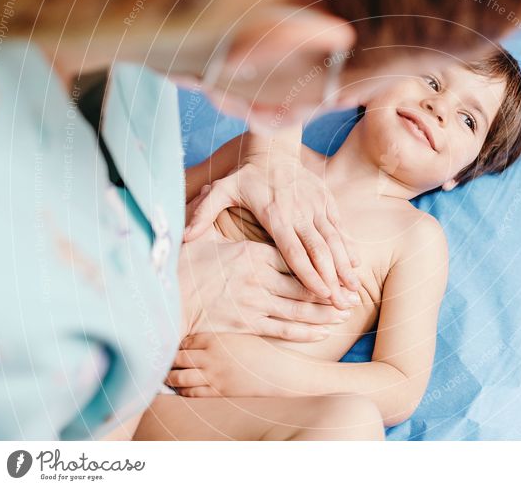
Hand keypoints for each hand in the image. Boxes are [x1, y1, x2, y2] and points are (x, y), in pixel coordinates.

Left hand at [166, 332, 289, 397]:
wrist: (280, 371)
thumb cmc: (263, 351)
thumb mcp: (240, 337)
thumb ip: (219, 339)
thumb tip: (200, 343)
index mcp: (217, 339)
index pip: (186, 341)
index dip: (177, 344)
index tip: (171, 345)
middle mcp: (211, 357)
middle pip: (178, 359)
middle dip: (168, 360)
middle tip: (160, 361)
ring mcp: (213, 376)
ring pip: (180, 378)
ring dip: (170, 377)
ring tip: (164, 376)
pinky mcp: (218, 391)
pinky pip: (192, 393)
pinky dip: (182, 391)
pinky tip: (179, 389)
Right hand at [178, 226, 356, 340]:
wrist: (168, 299)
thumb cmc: (186, 265)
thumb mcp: (203, 234)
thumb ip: (211, 213)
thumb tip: (204, 190)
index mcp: (252, 255)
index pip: (294, 255)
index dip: (319, 261)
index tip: (338, 264)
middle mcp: (258, 280)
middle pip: (304, 283)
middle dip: (331, 289)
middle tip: (352, 293)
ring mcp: (255, 304)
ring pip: (300, 308)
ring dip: (326, 311)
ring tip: (346, 310)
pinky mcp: (248, 324)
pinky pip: (284, 330)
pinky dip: (307, 331)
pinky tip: (325, 330)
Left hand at [183, 142, 360, 308]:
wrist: (273, 149)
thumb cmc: (245, 175)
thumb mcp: (220, 190)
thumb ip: (203, 213)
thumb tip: (184, 237)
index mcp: (276, 215)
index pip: (294, 251)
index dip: (309, 273)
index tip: (321, 294)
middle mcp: (300, 212)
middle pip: (320, 250)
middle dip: (333, 278)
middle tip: (342, 304)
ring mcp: (316, 206)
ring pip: (334, 240)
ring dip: (345, 267)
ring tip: (354, 291)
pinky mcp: (326, 200)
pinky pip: (340, 227)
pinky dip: (348, 246)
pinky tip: (355, 265)